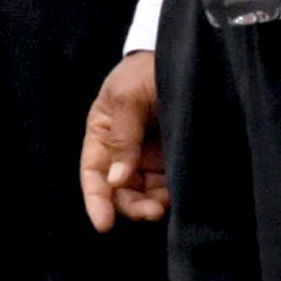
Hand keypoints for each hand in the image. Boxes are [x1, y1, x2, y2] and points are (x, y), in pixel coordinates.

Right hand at [79, 50, 168, 231]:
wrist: (187, 56)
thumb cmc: (146, 71)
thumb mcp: (128, 96)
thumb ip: (122, 137)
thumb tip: (116, 180)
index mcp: (101, 134)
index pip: (93, 174)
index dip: (96, 200)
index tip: (104, 224)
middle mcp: (123, 151)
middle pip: (120, 190)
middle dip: (131, 205)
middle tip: (152, 212)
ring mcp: (150, 157)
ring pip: (145, 193)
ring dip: (152, 204)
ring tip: (167, 205)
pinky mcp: (175, 159)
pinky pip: (169, 186)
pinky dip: (172, 196)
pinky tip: (181, 196)